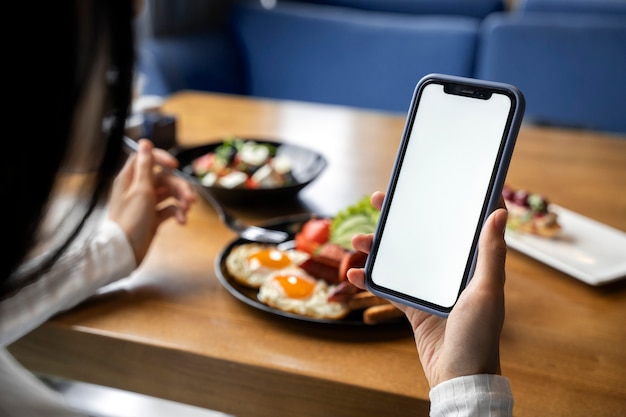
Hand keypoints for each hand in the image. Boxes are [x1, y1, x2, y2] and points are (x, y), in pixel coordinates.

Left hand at [107, 139, 196, 263]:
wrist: (125, 252)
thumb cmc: (130, 220)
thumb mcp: (141, 190)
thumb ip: (145, 166)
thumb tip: (144, 143)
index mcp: (130, 179)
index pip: (146, 159)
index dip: (162, 158)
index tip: (175, 165)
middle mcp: (138, 189)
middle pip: (164, 179)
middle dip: (179, 187)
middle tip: (191, 199)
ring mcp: (146, 203)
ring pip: (169, 194)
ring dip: (181, 201)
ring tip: (187, 210)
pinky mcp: (153, 217)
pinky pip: (169, 209)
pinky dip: (177, 213)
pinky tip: (181, 221)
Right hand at [347, 191, 507, 387]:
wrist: (459, 376)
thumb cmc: (480, 335)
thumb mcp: (487, 291)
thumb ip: (491, 253)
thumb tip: (500, 212)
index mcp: (469, 264)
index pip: (454, 225)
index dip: (439, 203)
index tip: (423, 185)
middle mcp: (447, 272)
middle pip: (420, 236)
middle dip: (397, 219)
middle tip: (379, 201)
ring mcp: (428, 288)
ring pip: (398, 258)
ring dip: (377, 248)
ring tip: (357, 242)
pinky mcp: (413, 306)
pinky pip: (388, 287)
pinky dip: (370, 280)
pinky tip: (354, 274)